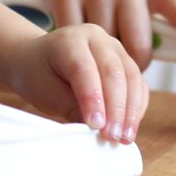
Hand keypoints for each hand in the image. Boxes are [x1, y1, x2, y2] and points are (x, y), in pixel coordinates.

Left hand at [5, 23, 148, 143]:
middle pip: (113, 71)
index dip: (92, 98)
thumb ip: (71, 107)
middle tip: (112, 136)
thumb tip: (98, 128)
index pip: (84, 68)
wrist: (37, 61)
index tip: (96, 125)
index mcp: (70, 39)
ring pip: (131, 77)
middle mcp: (96, 38)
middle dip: (116, 108)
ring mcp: (114, 48)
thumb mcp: (46, 93)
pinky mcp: (125, 62)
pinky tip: (130, 127)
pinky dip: (137, 107)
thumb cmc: (39, 75)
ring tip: (124, 137)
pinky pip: (138, 84)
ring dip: (131, 110)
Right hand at [30, 0, 175, 70]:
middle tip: (130, 58)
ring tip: (99, 36)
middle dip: (137, 63)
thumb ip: (156, 9)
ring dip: (104, 53)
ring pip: (107, 47)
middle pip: (140, 46)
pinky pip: (77, 40)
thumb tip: (175, 53)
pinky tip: (77, 34)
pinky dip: (78, 46)